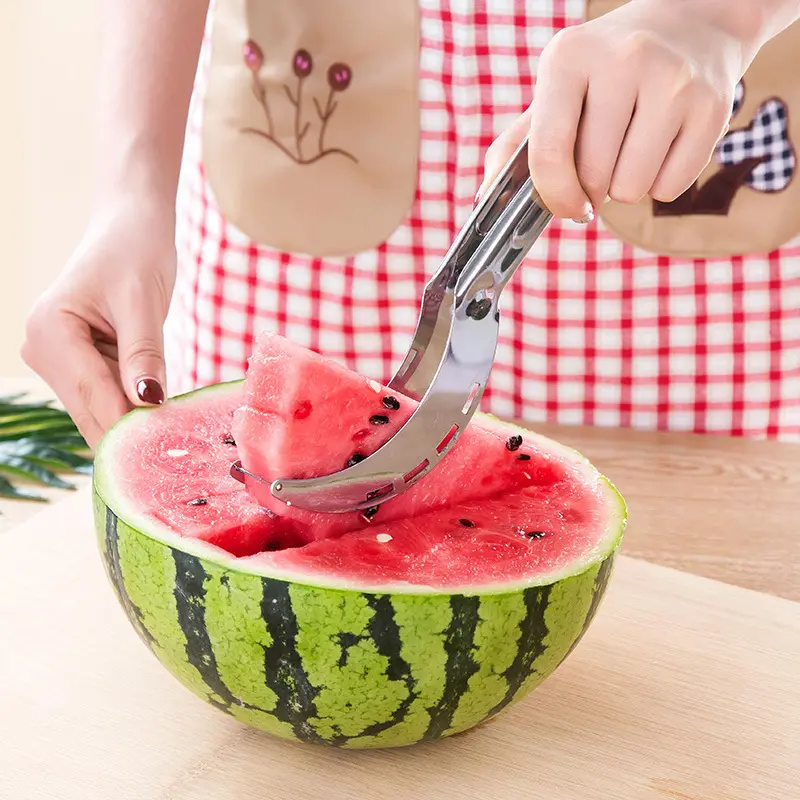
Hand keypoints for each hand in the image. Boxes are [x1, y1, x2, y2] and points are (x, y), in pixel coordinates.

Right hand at [22, 199, 176, 448]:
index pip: (93, 394)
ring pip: (99, 411)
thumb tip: (149, 404)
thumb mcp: (143, 302)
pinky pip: (107, 399)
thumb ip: (143, 354)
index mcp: (50, 331)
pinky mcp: (78, 365)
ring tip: (174, 445)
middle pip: (91, 411)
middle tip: (174, 460)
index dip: (128, 427)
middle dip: (131, 434)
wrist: (129, 227)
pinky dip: (133, 411)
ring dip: (134, 427)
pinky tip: (162, 423)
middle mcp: (43, 350)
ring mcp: (58, 361)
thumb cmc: (136, 252)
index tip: (162, 454)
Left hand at [480, 0, 757, 220]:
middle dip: (593, 185)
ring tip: (632, 148)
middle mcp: (623, 59)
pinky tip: (663, 145)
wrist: (692, 23)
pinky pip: (669, 188)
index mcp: (568, 56)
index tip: (566, 206)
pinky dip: (661, 183)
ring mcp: (673, 80)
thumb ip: (518, 144)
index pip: (549, 151)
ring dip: (626, 186)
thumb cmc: (606, 72)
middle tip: (604, 156)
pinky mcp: (712, 106)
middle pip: (593, 176)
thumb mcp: (556, 90)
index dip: (554, 195)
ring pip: (631, 188)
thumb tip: (487, 198)